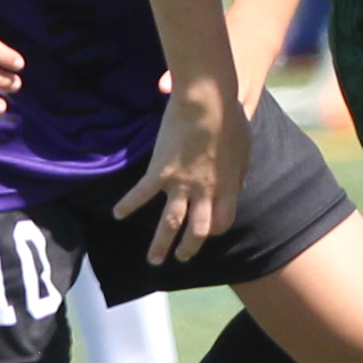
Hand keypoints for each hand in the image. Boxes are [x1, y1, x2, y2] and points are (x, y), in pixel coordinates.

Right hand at [115, 83, 246, 264]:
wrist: (207, 102)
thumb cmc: (229, 119)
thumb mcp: (244, 148)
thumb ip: (240, 171)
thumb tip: (240, 185)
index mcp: (227, 187)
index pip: (222, 222)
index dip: (215, 229)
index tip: (207, 230)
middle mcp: (205, 192)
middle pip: (198, 231)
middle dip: (189, 248)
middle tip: (181, 258)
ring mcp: (182, 184)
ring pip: (170, 223)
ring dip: (161, 244)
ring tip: (154, 260)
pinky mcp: (160, 172)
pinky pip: (141, 194)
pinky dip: (128, 205)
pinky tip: (117, 214)